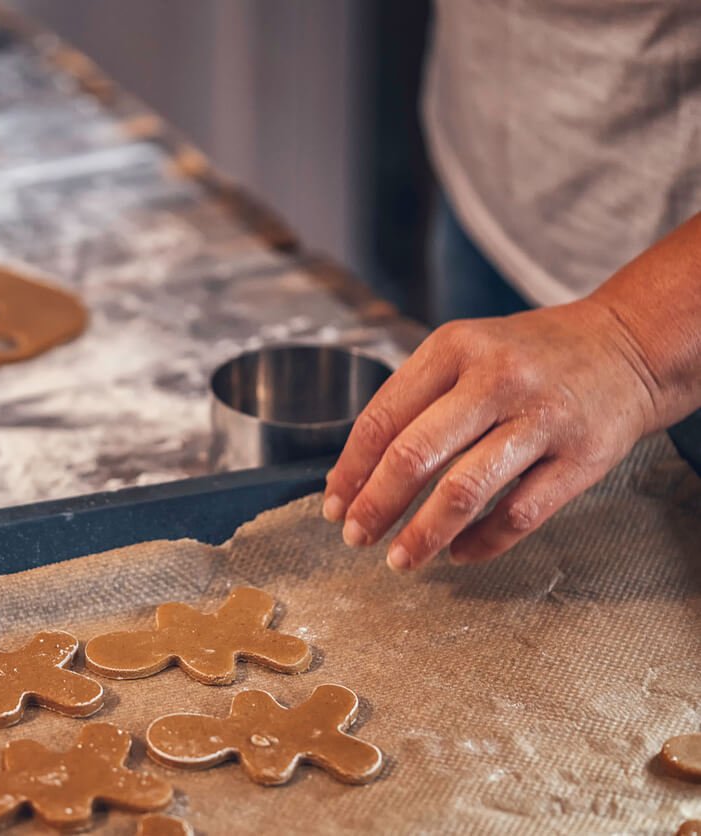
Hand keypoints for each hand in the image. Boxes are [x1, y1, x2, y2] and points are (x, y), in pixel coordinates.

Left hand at [321, 298, 663, 569]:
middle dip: (376, 506)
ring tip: (401, 559)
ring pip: (465, 491)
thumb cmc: (530, 356)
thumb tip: (355, 475)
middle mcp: (496, 379)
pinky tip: (458, 553)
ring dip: (423, 534)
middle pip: (415, 456)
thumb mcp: (465, 352)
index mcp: (455, 349)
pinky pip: (519, 514)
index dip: (351, 470)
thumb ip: (413, 402)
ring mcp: (541, 420)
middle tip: (356, 538)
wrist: (628, 346)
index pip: (383, 418)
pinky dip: (482, 543)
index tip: (335, 505)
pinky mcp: (581, 459)